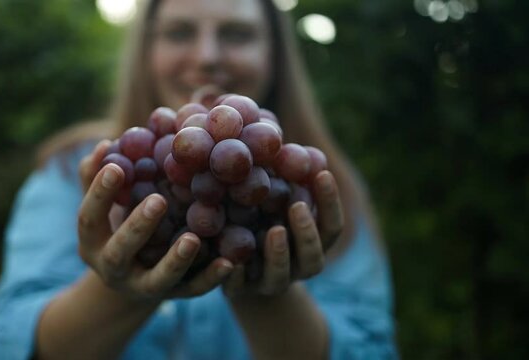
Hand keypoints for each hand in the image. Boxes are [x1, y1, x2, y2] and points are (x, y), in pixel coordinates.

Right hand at [77, 140, 233, 302]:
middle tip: (158, 201)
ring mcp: (143, 286)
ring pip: (157, 279)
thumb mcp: (106, 205)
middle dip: (138, 227)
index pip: (88, 218)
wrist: (135, 278)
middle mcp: (112, 269)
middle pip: (120, 251)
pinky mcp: (174, 295)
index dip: (99, 194)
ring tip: (192, 239)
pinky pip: (193, 290)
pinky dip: (210, 278)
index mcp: (92, 242)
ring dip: (175, 260)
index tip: (116, 167)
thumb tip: (105, 145)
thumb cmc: (120, 224)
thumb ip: (99, 176)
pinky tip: (228, 263)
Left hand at [223, 170, 343, 297]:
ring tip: (273, 231)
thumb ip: (279, 174)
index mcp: (313, 243)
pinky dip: (236, 276)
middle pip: (312, 255)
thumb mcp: (270, 196)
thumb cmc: (259, 219)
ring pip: (281, 274)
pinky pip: (239, 288)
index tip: (321, 172)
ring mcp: (270, 282)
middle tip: (297, 205)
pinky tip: (230, 261)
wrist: (234, 267)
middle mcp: (297, 266)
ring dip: (279, 254)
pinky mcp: (240, 292)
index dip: (330, 201)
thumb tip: (273, 126)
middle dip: (307, 232)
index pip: (332, 225)